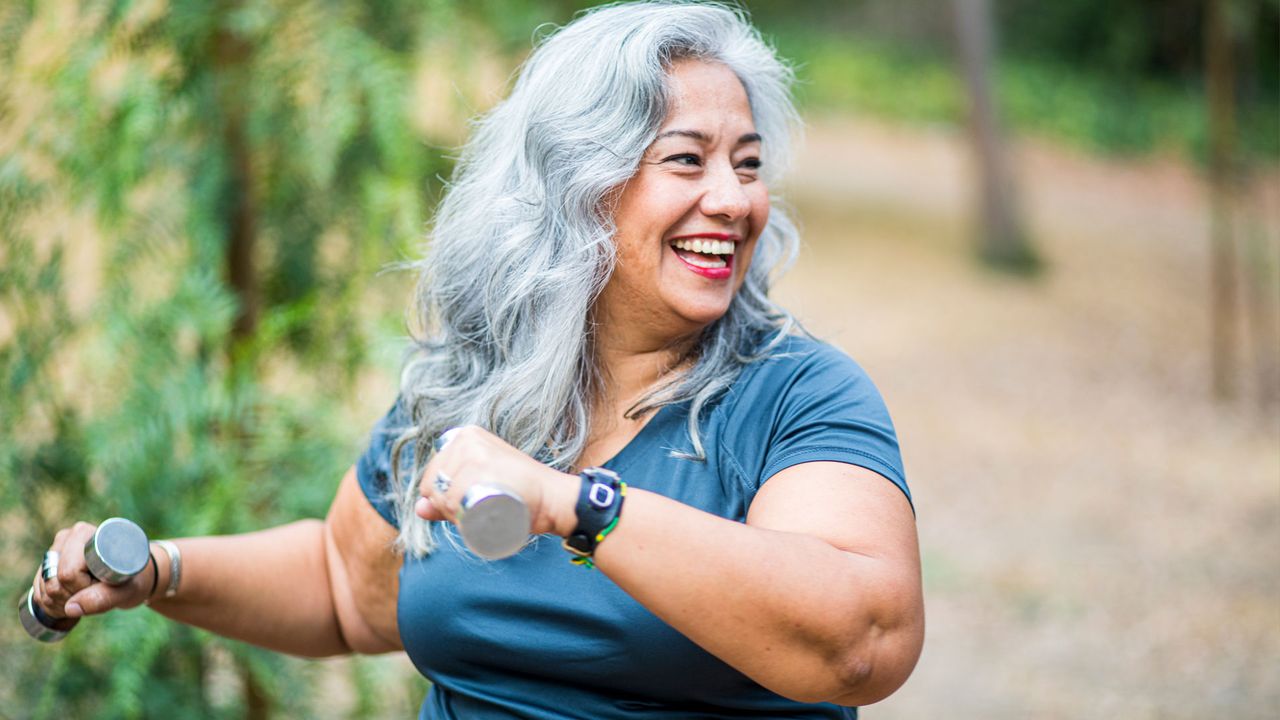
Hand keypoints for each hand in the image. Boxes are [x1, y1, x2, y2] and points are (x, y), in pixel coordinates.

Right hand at [31, 521, 154, 619]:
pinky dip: (54, 605)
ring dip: (63, 604)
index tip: (103, 587)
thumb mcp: (125, 591)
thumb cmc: (132, 581)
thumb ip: (102, 599)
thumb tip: (70, 608)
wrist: (132, 578)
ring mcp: (55, 551)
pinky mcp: (47, 566)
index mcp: (87, 535)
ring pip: (44, 589)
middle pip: (53, 581)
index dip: (82, 588)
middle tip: (96, 593)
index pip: (69, 572)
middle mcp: (67, 538)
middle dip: (73, 597)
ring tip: (88, 596)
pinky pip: (39, 594)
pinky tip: (74, 600)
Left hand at [415, 426, 578, 537]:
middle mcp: (466, 439)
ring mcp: (473, 451)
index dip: (444, 497)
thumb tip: (419, 508)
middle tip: (478, 511)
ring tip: (481, 512)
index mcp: (464, 436)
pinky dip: (458, 514)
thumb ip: (447, 496)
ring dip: (455, 514)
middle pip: (434, 485)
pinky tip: (477, 513)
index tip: (470, 502)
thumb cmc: (519, 493)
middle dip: (448, 507)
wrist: (551, 497)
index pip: (433, 475)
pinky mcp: (480, 465)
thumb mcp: (480, 486)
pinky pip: (452, 499)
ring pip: (443, 495)